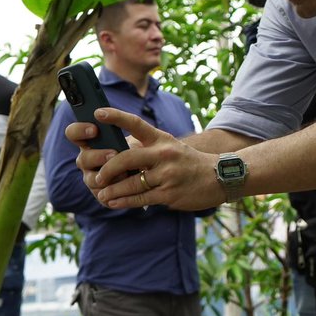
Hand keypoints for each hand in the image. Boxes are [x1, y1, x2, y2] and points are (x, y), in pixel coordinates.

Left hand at [65, 108, 224, 211]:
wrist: (218, 177)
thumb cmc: (187, 162)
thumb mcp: (170, 147)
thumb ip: (146, 149)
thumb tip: (116, 156)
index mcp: (161, 139)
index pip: (136, 123)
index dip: (116, 117)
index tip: (97, 113)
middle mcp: (164, 154)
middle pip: (126, 158)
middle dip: (108, 168)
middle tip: (97, 176)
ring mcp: (167, 175)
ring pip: (131, 183)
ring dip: (112, 190)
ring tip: (101, 194)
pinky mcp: (169, 194)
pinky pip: (140, 198)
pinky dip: (123, 201)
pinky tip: (113, 202)